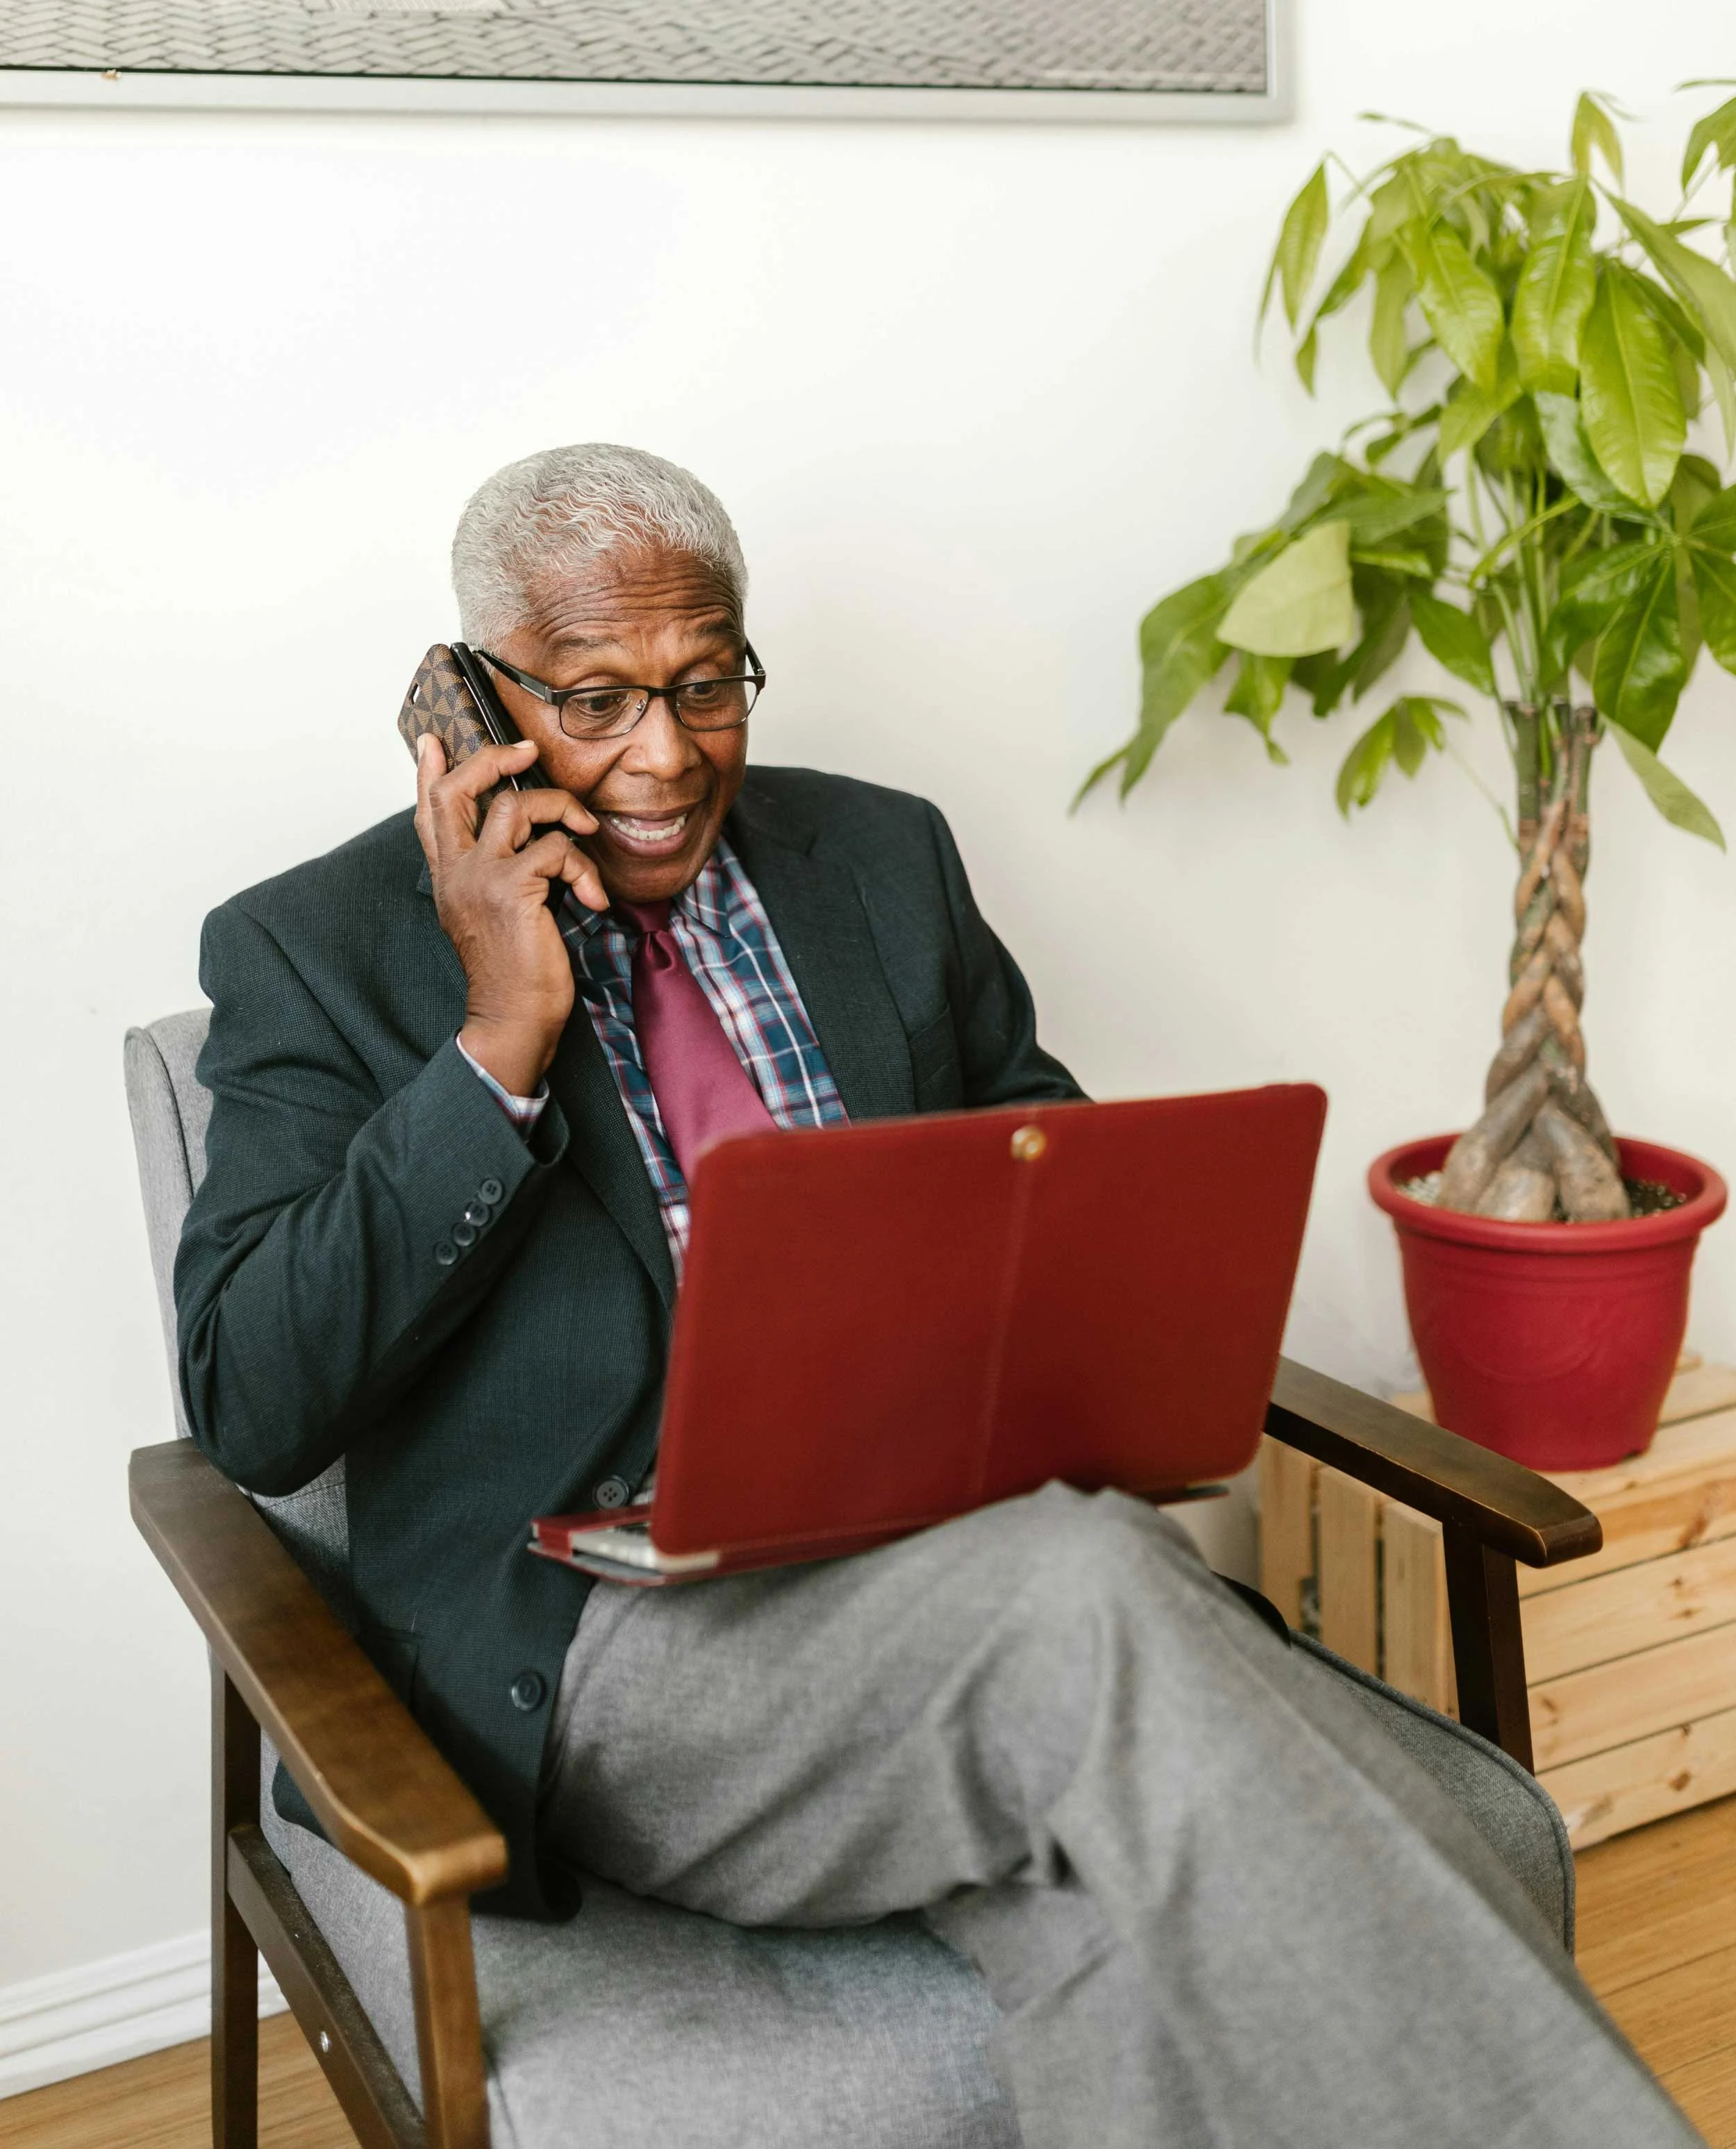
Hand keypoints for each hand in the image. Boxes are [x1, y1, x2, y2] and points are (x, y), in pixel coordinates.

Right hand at [415, 733, 607, 1094]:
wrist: (513, 1019)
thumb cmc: (514, 972)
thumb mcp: (493, 915)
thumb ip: (494, 873)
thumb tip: (524, 842)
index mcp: (448, 876)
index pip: (429, 812)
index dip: (429, 771)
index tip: (434, 739)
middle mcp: (456, 872)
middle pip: (457, 791)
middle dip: (492, 759)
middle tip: (525, 751)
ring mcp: (480, 878)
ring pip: (516, 807)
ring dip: (562, 808)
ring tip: (585, 828)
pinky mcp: (512, 889)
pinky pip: (556, 849)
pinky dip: (585, 868)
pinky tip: (595, 899)